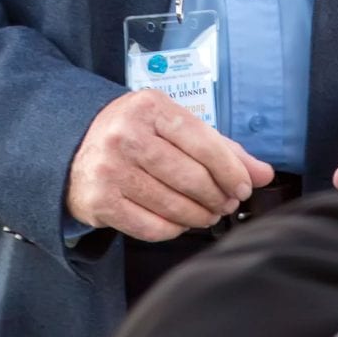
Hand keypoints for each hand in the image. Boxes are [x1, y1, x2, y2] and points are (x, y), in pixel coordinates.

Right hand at [67, 90, 273, 240]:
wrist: (74, 147)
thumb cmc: (133, 133)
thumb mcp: (172, 125)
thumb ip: (220, 147)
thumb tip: (263, 172)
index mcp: (149, 106)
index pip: (203, 142)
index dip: (231, 169)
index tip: (243, 186)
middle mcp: (126, 135)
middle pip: (191, 178)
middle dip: (218, 197)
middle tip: (226, 203)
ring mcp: (110, 169)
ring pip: (174, 206)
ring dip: (200, 216)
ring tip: (207, 213)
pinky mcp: (100, 202)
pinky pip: (152, 227)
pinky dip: (174, 229)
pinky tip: (179, 221)